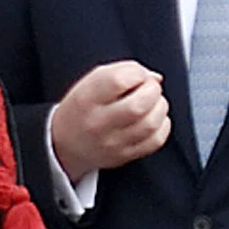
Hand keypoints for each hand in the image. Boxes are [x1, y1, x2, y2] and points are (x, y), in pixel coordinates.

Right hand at [51, 61, 169, 180]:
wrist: (65, 144)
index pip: (119, 81)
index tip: (138, 75)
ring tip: (154, 102)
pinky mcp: (124, 156)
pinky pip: (155, 141)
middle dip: (153, 91)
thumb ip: (122, 72)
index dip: (137, 73)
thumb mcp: (90, 82)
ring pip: (150, 124)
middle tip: (150, 88)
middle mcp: (99, 122)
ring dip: (160, 107)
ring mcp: (113, 142)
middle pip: (139, 105)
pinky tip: (155, 119)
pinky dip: (162, 126)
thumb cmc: (82, 108)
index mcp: (87, 98)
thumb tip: (154, 77)